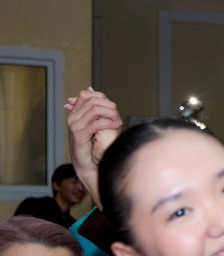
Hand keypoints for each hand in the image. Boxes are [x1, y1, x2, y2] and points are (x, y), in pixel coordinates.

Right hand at [64, 88, 122, 207]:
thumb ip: (96, 108)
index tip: (113, 109)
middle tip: (118, 117)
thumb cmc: (95, 146)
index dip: (103, 98)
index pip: (87, 95)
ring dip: (111, 114)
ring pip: (95, 109)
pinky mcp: (79, 135)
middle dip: (110, 107)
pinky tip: (115, 127)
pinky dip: (109, 123)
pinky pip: (96, 123)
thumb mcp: (97, 124)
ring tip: (118, 122)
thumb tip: (91, 89)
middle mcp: (73, 118)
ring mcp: (74, 125)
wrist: (88, 166)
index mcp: (76, 114)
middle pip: (93, 100)